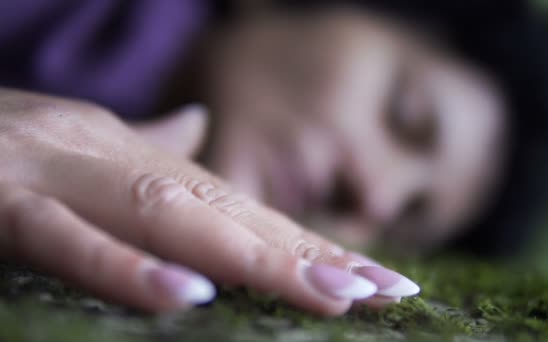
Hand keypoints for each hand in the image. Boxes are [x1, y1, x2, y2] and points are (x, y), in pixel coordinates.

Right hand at [0, 88, 418, 314]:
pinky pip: (69, 239)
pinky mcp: (2, 201)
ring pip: (174, 215)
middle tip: (386, 289)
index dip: (312, 242)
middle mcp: (115, 158)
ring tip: (333, 294)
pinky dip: (127, 266)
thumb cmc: (2, 145)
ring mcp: (59, 174)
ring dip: (256, 256)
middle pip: (232, 211)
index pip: (244, 206)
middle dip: (310, 253)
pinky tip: (186, 294)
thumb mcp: (84, 149)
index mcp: (139, 157)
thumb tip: (196, 130)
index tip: (378, 278)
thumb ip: (145, 148)